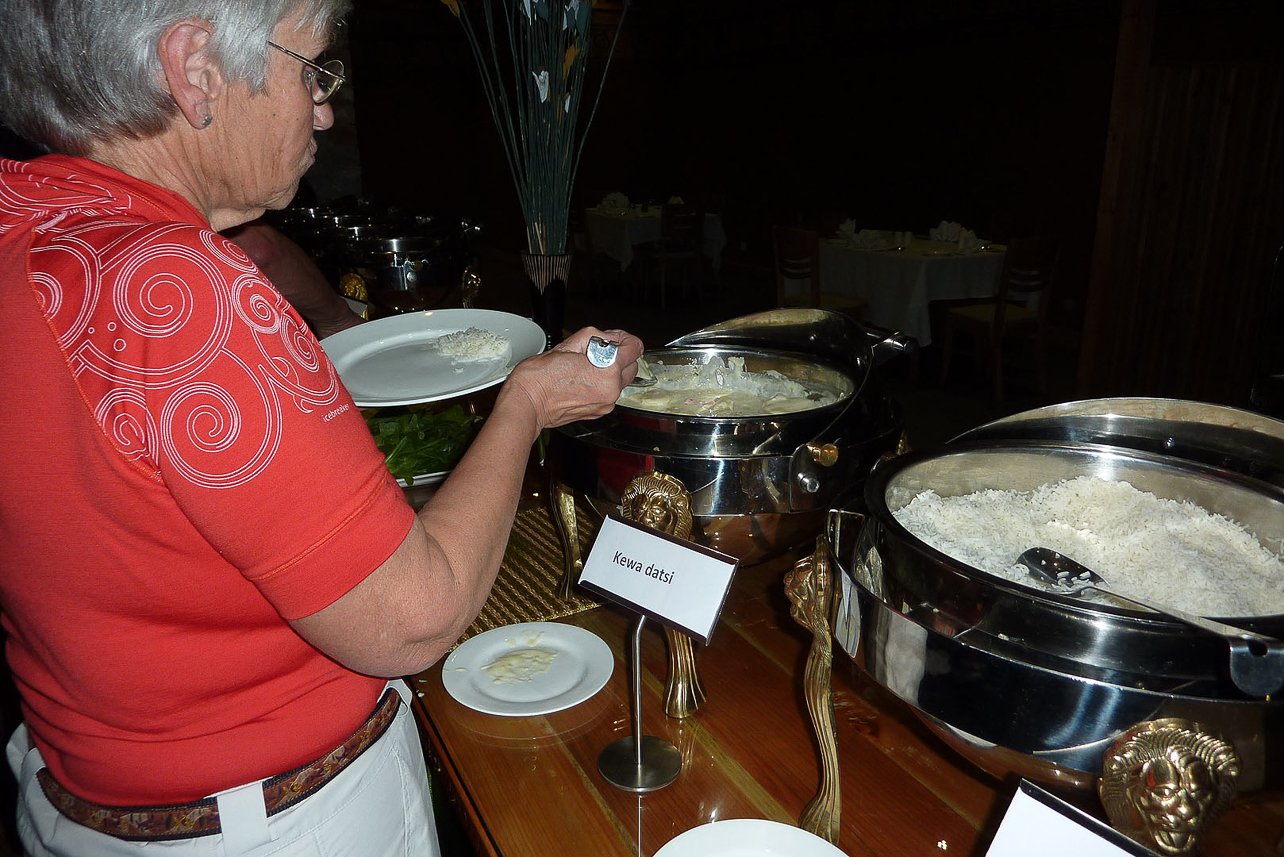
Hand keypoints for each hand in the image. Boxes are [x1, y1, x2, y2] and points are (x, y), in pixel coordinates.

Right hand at [500, 326, 644, 429]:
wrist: (527, 402)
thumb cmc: (541, 377)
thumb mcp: (569, 343)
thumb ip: (596, 336)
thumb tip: (609, 338)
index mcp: (607, 372)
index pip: (635, 348)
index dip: (625, 339)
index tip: (615, 339)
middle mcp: (610, 391)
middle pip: (632, 366)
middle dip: (620, 355)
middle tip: (599, 350)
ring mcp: (605, 404)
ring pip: (621, 381)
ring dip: (612, 371)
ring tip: (587, 366)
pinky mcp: (598, 412)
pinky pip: (610, 393)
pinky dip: (603, 384)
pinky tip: (584, 378)